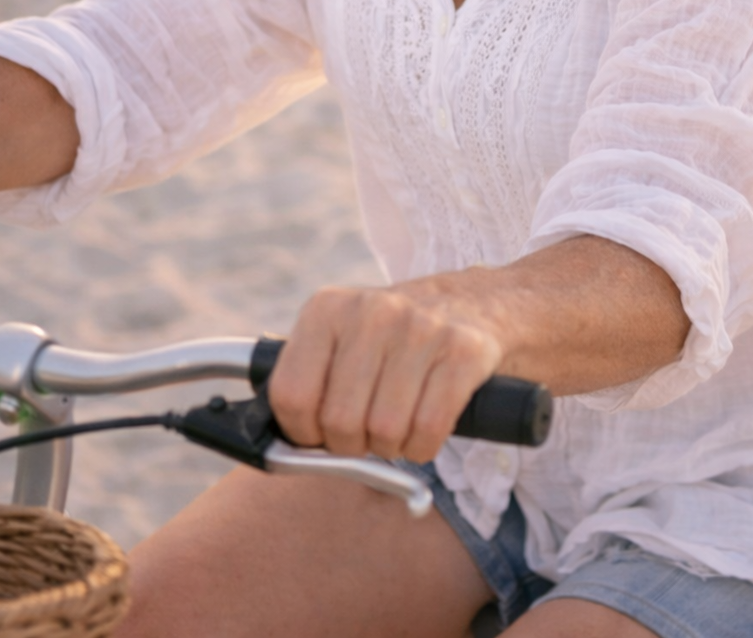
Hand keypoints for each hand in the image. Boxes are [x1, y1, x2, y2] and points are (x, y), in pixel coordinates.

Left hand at [266, 278, 503, 462]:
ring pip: (384, 432)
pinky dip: (426, 445)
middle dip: (354, 444)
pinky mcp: (464, 350)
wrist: (486, 305)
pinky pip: (428, 430)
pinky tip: (428, 427)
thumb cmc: (400, 339)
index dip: (303, 433)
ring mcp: (421, 327)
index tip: (321, 434)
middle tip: (370, 430)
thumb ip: (308, 379)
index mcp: (328, 308)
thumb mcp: (345, 337)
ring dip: (394, 446)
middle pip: (339, 423)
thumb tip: (266, 443)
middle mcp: (372, 310)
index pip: (290, 395)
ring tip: (402, 421)